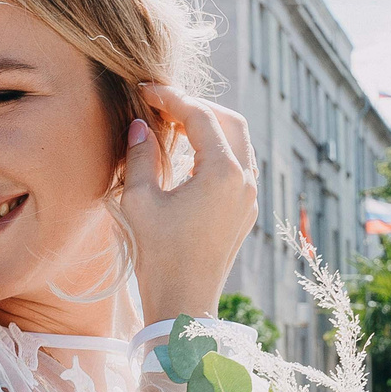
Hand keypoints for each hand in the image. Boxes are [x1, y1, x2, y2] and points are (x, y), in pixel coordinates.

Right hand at [122, 84, 257, 325]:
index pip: (200, 116)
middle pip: (230, 121)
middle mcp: (245, 179)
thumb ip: (142, 155)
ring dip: (210, 128)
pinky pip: (238, 165)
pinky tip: (188, 158)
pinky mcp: (246, 210)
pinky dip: (217, 151)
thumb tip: (140, 125)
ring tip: (174, 129)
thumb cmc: (159, 254)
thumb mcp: (141, 201)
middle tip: (162, 106)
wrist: (184, 302)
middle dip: (197, 107)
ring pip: (239, 142)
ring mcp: (250, 196)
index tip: (146, 89)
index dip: (172, 97)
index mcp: (222, 172)